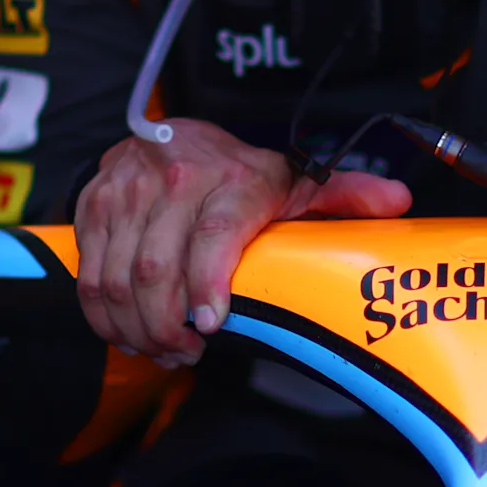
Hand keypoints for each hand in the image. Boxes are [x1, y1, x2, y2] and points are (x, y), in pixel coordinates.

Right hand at [74, 119, 409, 366]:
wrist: (175, 132)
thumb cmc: (241, 174)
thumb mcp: (295, 181)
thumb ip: (344, 195)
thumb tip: (397, 201)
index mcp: (232, 178)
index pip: (214, 236)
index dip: (207, 286)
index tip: (210, 326)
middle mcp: (174, 178)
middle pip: (155, 269)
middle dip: (166, 326)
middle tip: (184, 353)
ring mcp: (127, 190)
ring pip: (116, 277)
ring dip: (134, 328)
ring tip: (159, 348)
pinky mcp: (93, 204)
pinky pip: (89, 273)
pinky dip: (103, 315)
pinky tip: (128, 331)